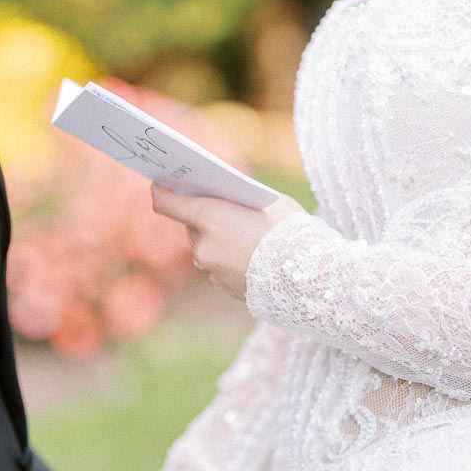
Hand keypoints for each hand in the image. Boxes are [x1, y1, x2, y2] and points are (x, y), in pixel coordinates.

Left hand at [151, 187, 303, 298]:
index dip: (162, 191)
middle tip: (220, 207)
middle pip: (192, 226)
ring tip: (242, 233)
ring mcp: (212, 270)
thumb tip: (226, 201)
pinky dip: (228, 260)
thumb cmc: (291, 230)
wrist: (310, 275)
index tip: (160, 183)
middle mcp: (203, 246)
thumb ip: (238, 200)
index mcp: (210, 217)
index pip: (167, 203)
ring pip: (205, 249)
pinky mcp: (223, 287)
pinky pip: (218, 268)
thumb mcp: (267, 201)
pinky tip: (250, 255)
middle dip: (203, 218)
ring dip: (216, 240)